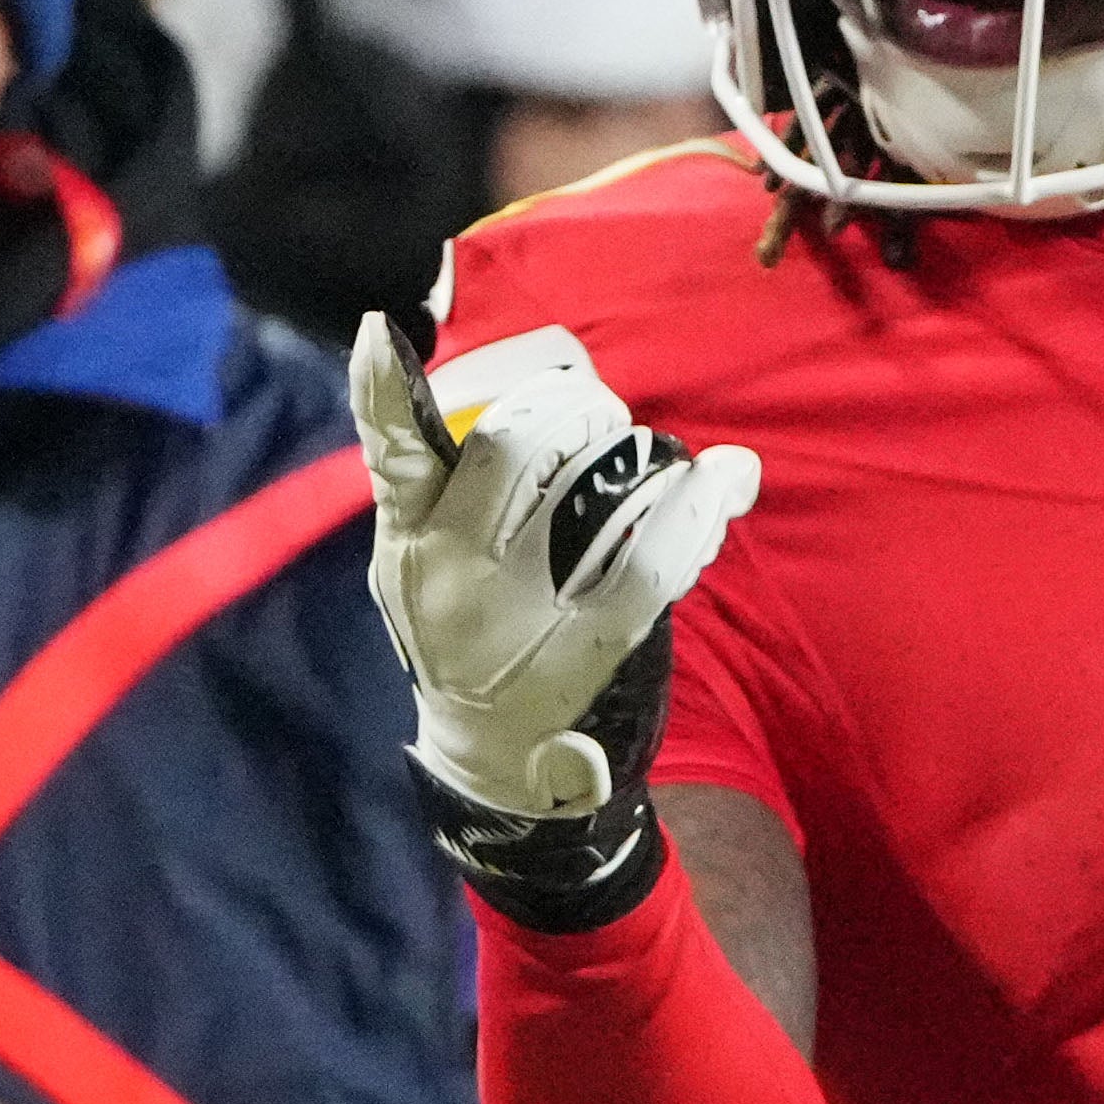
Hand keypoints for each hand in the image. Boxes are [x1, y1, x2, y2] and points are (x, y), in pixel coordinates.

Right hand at [348, 314, 759, 820]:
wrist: (500, 769)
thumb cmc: (466, 642)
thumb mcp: (418, 569)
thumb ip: (433, 486)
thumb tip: (435, 378)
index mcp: (411, 544)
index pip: (391, 456)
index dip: (380, 392)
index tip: (379, 334)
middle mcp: (461, 573)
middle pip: (517, 444)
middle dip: (571, 405)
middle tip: (595, 415)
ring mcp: (529, 611)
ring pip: (591, 485)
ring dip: (636, 450)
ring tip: (649, 460)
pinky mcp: (598, 643)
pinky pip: (657, 555)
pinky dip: (699, 505)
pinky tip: (724, 478)